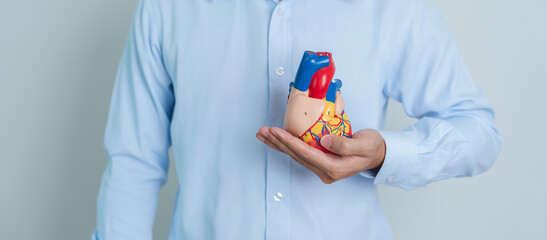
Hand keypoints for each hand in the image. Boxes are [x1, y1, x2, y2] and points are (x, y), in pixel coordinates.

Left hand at [256, 127, 385, 183]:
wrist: (378, 154)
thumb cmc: (373, 148)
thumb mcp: (364, 144)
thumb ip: (345, 144)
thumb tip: (324, 141)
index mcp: (335, 168)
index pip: (307, 153)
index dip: (289, 141)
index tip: (276, 131)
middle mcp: (325, 171)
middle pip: (296, 155)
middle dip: (278, 142)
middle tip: (263, 131)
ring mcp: (322, 168)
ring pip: (295, 155)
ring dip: (278, 144)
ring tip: (263, 134)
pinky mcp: (320, 162)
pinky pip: (300, 153)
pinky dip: (287, 144)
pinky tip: (276, 139)